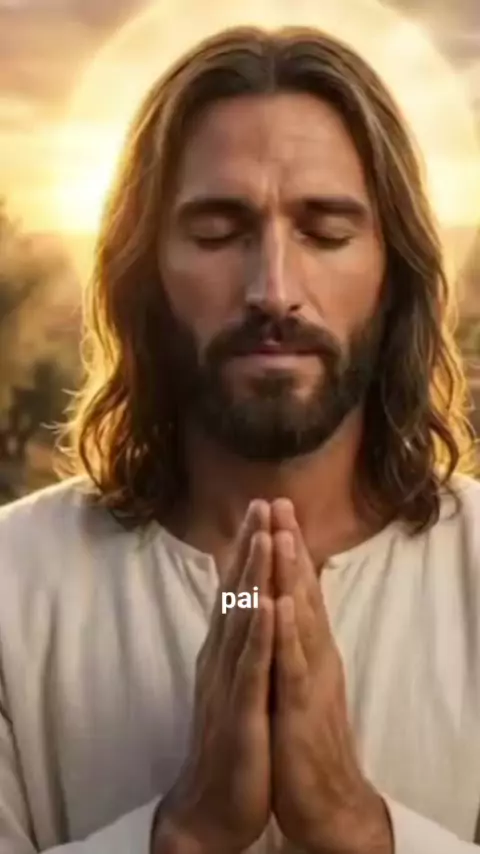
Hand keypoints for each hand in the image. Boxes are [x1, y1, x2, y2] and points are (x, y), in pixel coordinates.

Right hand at [154, 500, 273, 853]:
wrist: (214, 804)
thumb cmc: (231, 739)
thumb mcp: (238, 682)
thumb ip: (241, 644)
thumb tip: (250, 606)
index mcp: (226, 651)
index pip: (237, 589)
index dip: (248, 548)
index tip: (261, 509)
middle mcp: (221, 657)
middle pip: (235, 592)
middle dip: (249, 546)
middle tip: (261, 502)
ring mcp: (228, 682)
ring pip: (241, 619)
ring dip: (252, 575)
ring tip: (263, 534)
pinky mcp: (239, 710)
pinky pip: (250, 666)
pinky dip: (258, 632)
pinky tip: (267, 603)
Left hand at [270, 499, 392, 853]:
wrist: (325, 799)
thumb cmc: (304, 736)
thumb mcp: (296, 678)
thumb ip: (292, 641)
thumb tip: (282, 604)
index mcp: (306, 647)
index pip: (297, 588)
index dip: (285, 548)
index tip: (273, 508)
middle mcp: (312, 653)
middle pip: (301, 591)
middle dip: (288, 545)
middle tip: (278, 501)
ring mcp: (308, 677)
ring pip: (299, 618)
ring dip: (290, 575)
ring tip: (282, 534)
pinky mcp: (300, 707)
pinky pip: (292, 665)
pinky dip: (287, 632)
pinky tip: (281, 603)